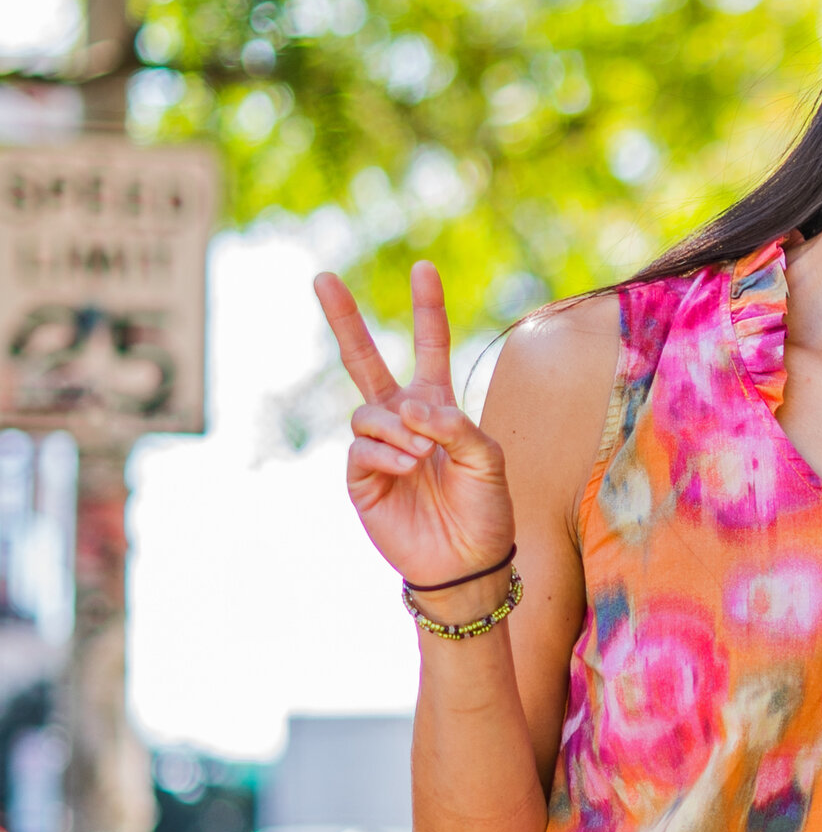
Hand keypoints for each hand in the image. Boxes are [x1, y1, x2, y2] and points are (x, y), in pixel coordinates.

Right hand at [316, 261, 516, 596]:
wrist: (466, 563)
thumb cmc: (485, 510)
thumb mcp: (488, 460)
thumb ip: (455, 425)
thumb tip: (409, 409)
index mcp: (437, 407)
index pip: (429, 348)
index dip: (427, 310)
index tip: (423, 268)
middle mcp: (402, 421)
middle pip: (363, 361)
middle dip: (344, 319)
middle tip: (322, 276)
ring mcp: (378, 448)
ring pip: (368, 412)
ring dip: (396, 429)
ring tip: (422, 457)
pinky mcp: (360, 478)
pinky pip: (361, 448)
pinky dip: (385, 453)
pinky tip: (407, 467)